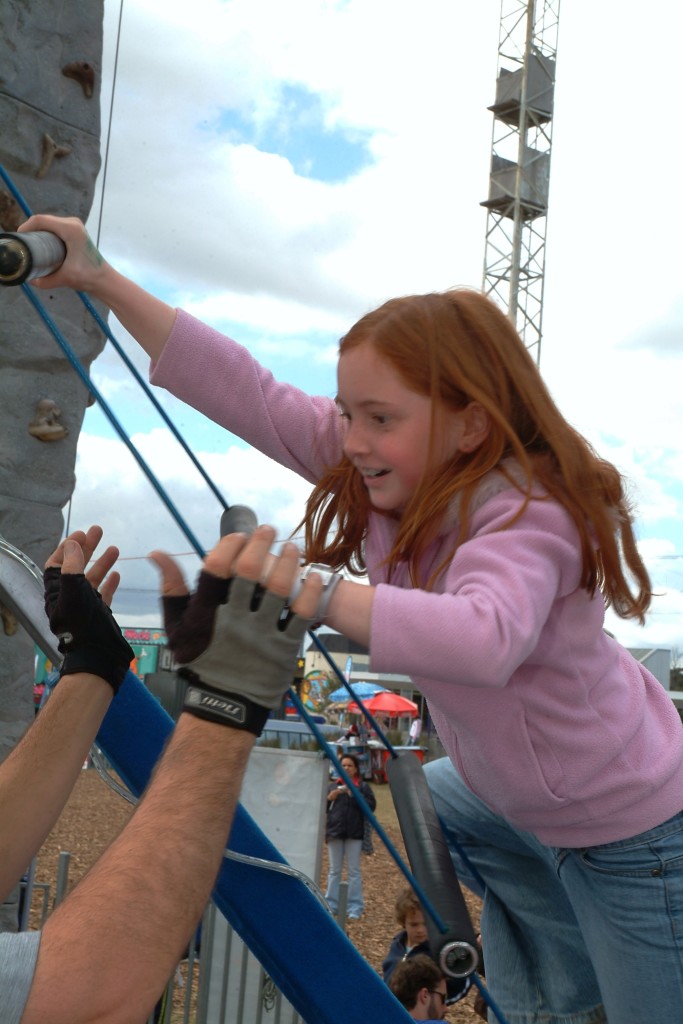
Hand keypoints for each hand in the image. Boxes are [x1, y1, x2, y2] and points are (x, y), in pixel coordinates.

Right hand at [18, 214, 107, 291]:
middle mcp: (73, 223)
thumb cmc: (88, 277)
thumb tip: (30, 280)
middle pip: (44, 220)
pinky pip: (55, 226)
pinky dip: (46, 233)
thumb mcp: (65, 278)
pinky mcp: (75, 230)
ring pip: (49, 223)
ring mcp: (75, 225)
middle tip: (23, 245)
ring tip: (29, 245)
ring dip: (38, 231)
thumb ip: (45, 281)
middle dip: (31, 230)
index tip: (19, 239)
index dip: (27, 227)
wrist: (104, 279)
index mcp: (70, 229)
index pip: (41, 220)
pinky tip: (40, 243)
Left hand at [44, 526, 133, 692]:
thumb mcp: (75, 595)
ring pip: (92, 578)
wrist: (98, 658)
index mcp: (58, 593)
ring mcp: (85, 606)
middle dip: (86, 548)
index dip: (66, 547)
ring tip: (114, 548)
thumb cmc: (84, 628)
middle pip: (76, 566)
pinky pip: (104, 594)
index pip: (57, 564)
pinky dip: (110, 582)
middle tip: (98, 530)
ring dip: (102, 562)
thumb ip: (72, 569)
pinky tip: (118, 574)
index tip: (80, 534)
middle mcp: (70, 598)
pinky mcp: (100, 615)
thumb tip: (72, 545)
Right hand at [150, 526, 322, 731]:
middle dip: (260, 543)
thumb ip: (171, 589)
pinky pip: (302, 613)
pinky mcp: (285, 647)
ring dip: (287, 561)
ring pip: (278, 587)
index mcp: (207, 611)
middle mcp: (234, 619)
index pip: (217, 566)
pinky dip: (311, 591)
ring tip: (291, 548)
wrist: (224, 705)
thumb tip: (158, 553)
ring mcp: (261, 633)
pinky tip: (314, 576)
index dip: (229, 544)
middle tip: (268, 529)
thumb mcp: (178, 628)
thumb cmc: (202, 660)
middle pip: (250, 570)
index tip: (238, 535)